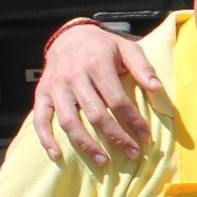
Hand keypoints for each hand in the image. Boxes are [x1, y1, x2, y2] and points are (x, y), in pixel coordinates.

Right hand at [31, 22, 161, 164]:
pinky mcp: (42, 94)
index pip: (117, 100)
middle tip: (132, 153)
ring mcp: (56, 87)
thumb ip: (142, 67)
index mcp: (97, 64)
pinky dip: (46, 139)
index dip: (132, 120)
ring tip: (103, 161)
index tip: (146, 137)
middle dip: (116, 137)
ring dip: (86, 144)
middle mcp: (74, 77)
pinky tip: (57, 155)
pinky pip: (40, 119)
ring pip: (69, 121)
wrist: (69, 35)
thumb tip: (157, 88)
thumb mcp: (126, 48)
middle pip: (95, 114)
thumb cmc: (104, 47)